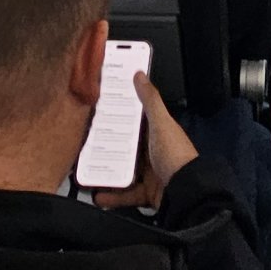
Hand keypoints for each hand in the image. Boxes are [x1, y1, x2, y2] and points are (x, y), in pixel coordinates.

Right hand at [91, 73, 199, 211]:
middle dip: (105, 147)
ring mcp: (149, 172)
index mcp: (156, 131)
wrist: (187, 192)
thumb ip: (150, 101)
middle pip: (124, 146)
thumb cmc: (175, 155)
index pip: (133, 120)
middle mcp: (152, 150)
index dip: (117, 115)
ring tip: (85, 173)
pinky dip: (112, 195)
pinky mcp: (146, 192)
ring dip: (105, 172)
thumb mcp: (162, 124)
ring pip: (122, 171)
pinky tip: (98, 195)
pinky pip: (126, 194)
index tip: (96, 113)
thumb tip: (139, 74)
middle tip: (83, 145)